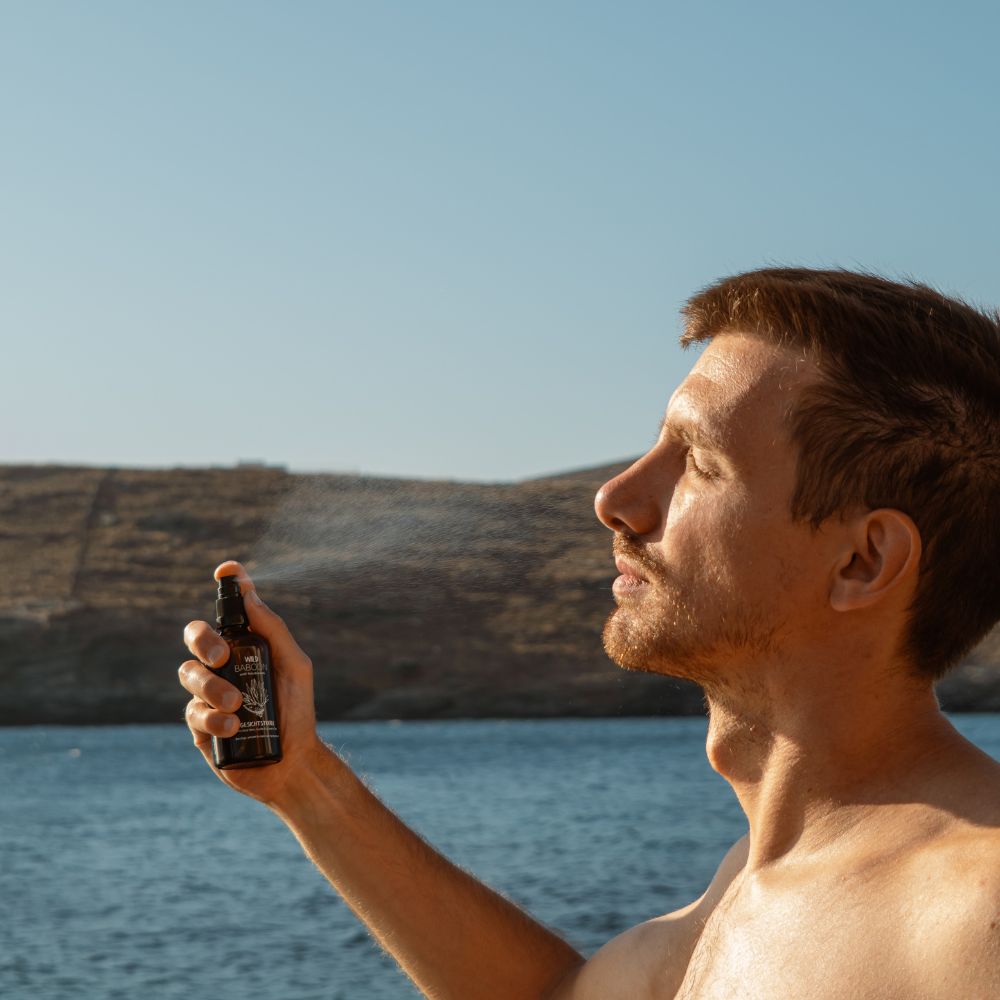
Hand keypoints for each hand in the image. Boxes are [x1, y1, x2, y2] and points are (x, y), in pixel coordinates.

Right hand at [178, 560, 328, 806]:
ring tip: (238, 706)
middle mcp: (222, 666)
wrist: (293, 763)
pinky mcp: (199, 726)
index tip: (226, 571)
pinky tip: (234, 728)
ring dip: (213, 688)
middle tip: (222, 657)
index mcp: (245, 646)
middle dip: (203, 641)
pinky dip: (212, 718)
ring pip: (189, 674)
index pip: (228, 611)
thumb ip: (273, 630)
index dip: (227, 587)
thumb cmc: (298, 711)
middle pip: (194, 636)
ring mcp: (208, 694)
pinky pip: (192, 712)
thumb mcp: (295, 666)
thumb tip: (251, 594)